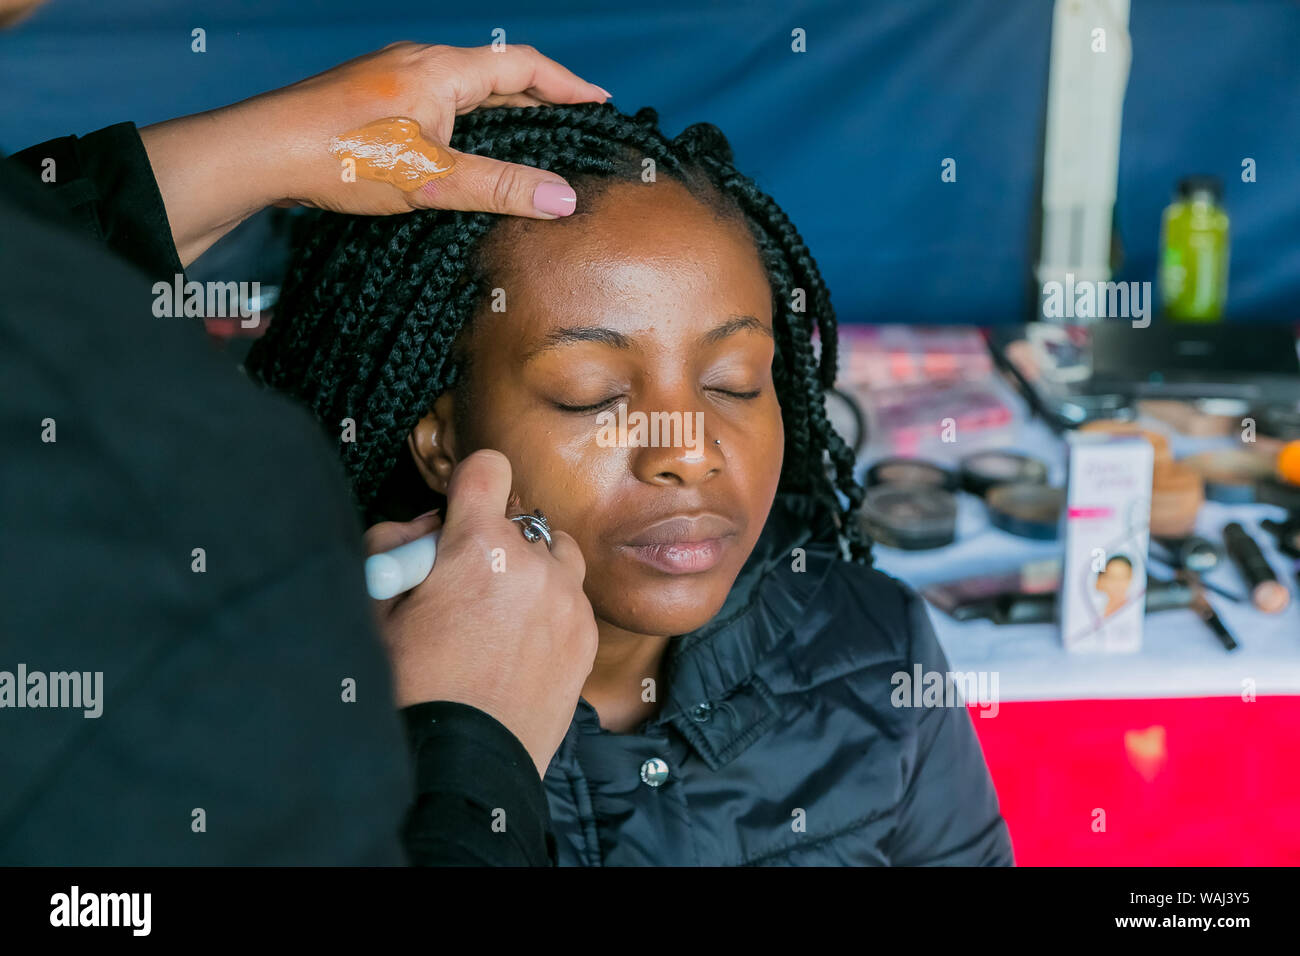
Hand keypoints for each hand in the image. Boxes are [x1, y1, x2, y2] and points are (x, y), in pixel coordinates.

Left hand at [140, 42, 609, 263]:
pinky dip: (466, 126)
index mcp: (442, 69)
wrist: (259, 152)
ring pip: (464, 91)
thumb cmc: (339, 155)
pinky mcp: (370, 100)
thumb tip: (564, 198)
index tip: (600, 103)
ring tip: (532, 145)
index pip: (522, 66)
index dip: (566, 84)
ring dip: (502, 115)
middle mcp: (419, 62)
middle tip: (575, 127)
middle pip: (496, 76)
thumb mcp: (430, 177)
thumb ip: (499, 187)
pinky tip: (465, 155)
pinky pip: (436, 104)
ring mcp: (391, 78)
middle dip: (540, 101)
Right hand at [363, 449, 597, 777]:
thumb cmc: (410, 688)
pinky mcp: (587, 637)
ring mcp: (569, 601)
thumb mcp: (376, 607)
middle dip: (492, 542)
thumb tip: (425, 529)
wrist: (461, 764)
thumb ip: (396, 547)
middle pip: (520, 519)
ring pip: (556, 555)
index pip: (488, 468)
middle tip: (462, 588)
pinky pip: (572, 599)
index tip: (459, 509)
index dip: (469, 483)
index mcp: (479, 547)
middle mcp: (534, 565)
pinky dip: (550, 609)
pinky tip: (518, 647)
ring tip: (498, 614)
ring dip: (531, 569)